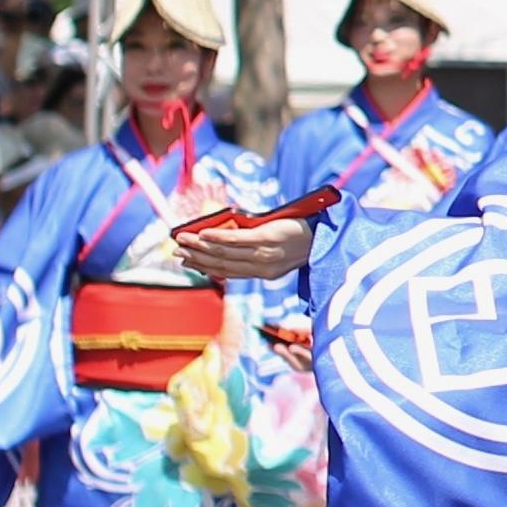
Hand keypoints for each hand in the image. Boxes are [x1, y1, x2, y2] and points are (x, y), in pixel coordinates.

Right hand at [179, 217, 314, 282]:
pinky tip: (202, 233)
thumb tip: (225, 240)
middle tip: (176, 252)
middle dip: (196, 258)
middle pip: (222, 263)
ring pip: (225, 252)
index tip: (187, 263)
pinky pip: (236, 239)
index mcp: (265, 273)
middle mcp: (263, 266)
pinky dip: (217, 236)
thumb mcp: (281, 251)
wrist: (330, 235)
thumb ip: (256, 251)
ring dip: (199, 246)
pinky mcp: (267, 237)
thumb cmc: (305, 238)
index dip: (206, 268)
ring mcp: (264, 252)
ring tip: (182, 240)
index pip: (229, 273)